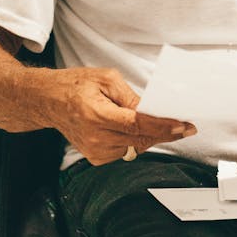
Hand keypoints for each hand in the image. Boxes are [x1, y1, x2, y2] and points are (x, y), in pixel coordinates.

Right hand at [46, 66, 196, 165]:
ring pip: (135, 147)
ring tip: (158, 122)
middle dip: (165, 132)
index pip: (137, 124)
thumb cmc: (77, 85)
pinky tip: (135, 128)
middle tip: (186, 126)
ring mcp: (94, 151)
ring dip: (150, 136)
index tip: (183, 126)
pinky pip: (126, 151)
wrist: (50, 100)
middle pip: (140, 139)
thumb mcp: (106, 78)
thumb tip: (152, 110)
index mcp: (97, 114)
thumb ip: (130, 96)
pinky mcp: (95, 158)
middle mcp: (95, 137)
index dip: (163, 126)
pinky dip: (135, 140)